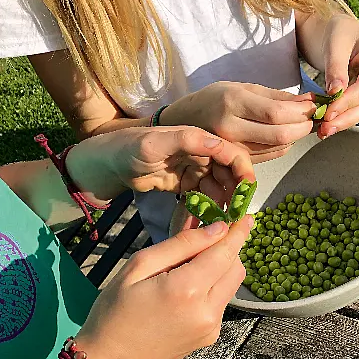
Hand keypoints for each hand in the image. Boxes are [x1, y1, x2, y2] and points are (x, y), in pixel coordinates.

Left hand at [65, 126, 254, 205]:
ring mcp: (195, 170)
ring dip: (223, 202)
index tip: (247, 190)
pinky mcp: (187, 185)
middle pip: (229, 172)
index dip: (243, 169)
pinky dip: (207, 208)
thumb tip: (220, 143)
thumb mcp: (156, 142)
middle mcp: (201, 154)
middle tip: (235, 211)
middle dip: (235, 191)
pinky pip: (204, 197)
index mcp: (199, 139)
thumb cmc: (130, 148)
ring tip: (221, 219)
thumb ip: (187, 140)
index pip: (231, 152)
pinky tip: (207, 219)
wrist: (110, 164)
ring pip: (219, 187)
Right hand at [74, 217, 252, 358]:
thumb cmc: (115, 311)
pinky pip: (222, 301)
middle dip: (227, 248)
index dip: (238, 232)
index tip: (247, 216)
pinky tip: (188, 287)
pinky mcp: (211, 336)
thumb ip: (180, 246)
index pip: (225, 253)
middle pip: (235, 268)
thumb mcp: (138, 268)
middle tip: (208, 236)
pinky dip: (213, 286)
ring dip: (221, 267)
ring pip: (232, 285)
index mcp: (187, 290)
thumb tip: (216, 230)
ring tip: (191, 262)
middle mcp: (207, 310)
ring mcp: (212, 326)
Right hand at [159, 82, 316, 162]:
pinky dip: (284, 146)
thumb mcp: (243, 88)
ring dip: (296, 137)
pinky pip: (271, 156)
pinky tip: (283, 135)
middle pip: (280, 135)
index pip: (276, 113)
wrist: (185, 121)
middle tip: (312, 118)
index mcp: (233, 102)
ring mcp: (232, 148)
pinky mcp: (236, 161)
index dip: (301, 112)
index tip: (314, 106)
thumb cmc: (216, 99)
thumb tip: (310, 100)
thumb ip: (278, 96)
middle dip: (304, 127)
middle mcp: (230, 127)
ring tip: (299, 124)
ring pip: (278, 148)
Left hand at [316, 15, 358, 138]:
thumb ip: (335, 67)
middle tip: (324, 129)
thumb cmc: (340, 33)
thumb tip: (336, 92)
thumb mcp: (334, 44)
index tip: (327, 114)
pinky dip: (346, 117)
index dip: (347, 103)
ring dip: (345, 122)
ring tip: (324, 131)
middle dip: (346, 118)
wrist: (344, 34)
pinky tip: (330, 124)